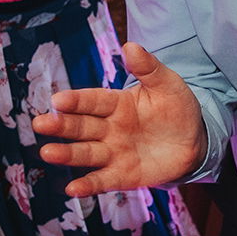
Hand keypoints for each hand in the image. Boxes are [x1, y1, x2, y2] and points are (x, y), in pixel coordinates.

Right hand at [32, 42, 205, 195]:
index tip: (58, 99)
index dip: (76, 100)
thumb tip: (130, 46)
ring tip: (48, 153)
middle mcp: (108, 128)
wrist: (195, 141)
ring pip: (86, 153)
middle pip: (81, 126)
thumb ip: (149, 68)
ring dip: (67, 154)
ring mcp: (113, 152)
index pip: (92, 100)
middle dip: (61, 125)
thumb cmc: (177, 109)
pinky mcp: (122, 174)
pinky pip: (102, 180)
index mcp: (116, 103)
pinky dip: (88, 185)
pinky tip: (72, 189)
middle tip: (41, 123)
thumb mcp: (168, 85)